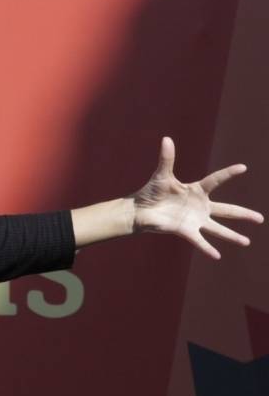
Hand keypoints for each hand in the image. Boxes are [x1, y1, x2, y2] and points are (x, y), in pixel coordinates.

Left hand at [132, 137, 262, 258]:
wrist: (139, 210)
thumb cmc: (151, 192)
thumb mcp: (161, 175)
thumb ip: (167, 159)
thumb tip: (166, 139)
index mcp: (196, 190)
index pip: (216, 180)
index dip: (228, 173)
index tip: (243, 167)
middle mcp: (199, 206)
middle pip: (226, 209)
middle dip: (243, 214)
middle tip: (260, 218)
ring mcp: (194, 220)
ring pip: (217, 229)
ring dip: (232, 236)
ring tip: (247, 242)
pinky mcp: (184, 230)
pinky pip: (198, 241)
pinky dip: (207, 248)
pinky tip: (217, 256)